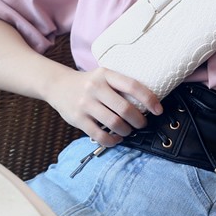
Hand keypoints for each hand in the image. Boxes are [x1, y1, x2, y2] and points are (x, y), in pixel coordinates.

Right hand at [45, 66, 161, 147]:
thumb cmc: (88, 83)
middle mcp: (95, 87)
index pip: (132, 85)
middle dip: (138, 120)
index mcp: (105, 74)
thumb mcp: (103, 76)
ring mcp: (85, 103)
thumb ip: (119, 86)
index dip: (149, 99)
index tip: (158, 110)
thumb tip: (146, 104)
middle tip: (142, 124)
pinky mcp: (78, 119)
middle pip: (124, 108)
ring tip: (128, 131)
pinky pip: (100, 135)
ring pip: (114, 123)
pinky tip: (116, 139)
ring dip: (126, 131)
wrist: (58, 85)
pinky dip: (112, 141)